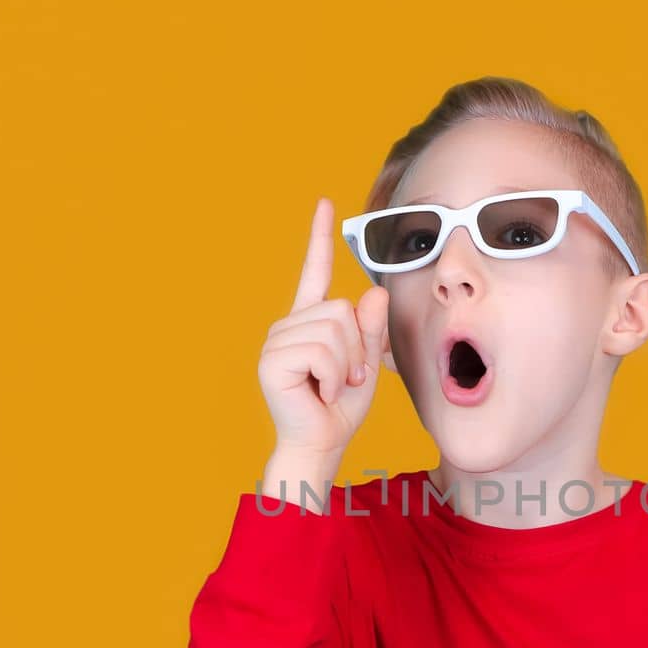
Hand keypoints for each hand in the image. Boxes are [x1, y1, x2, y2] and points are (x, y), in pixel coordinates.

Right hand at [258, 195, 389, 460]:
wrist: (322, 445)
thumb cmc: (340, 409)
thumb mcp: (367, 363)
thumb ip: (371, 330)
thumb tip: (375, 292)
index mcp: (309, 322)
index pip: (315, 272)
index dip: (320, 238)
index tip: (325, 203)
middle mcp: (289, 325)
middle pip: (341, 308)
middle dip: (356, 347)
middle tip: (347, 378)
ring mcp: (277, 341)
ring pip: (334, 328)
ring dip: (346, 364)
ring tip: (333, 386)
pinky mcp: (272, 359)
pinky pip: (322, 349)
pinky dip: (334, 374)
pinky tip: (320, 391)